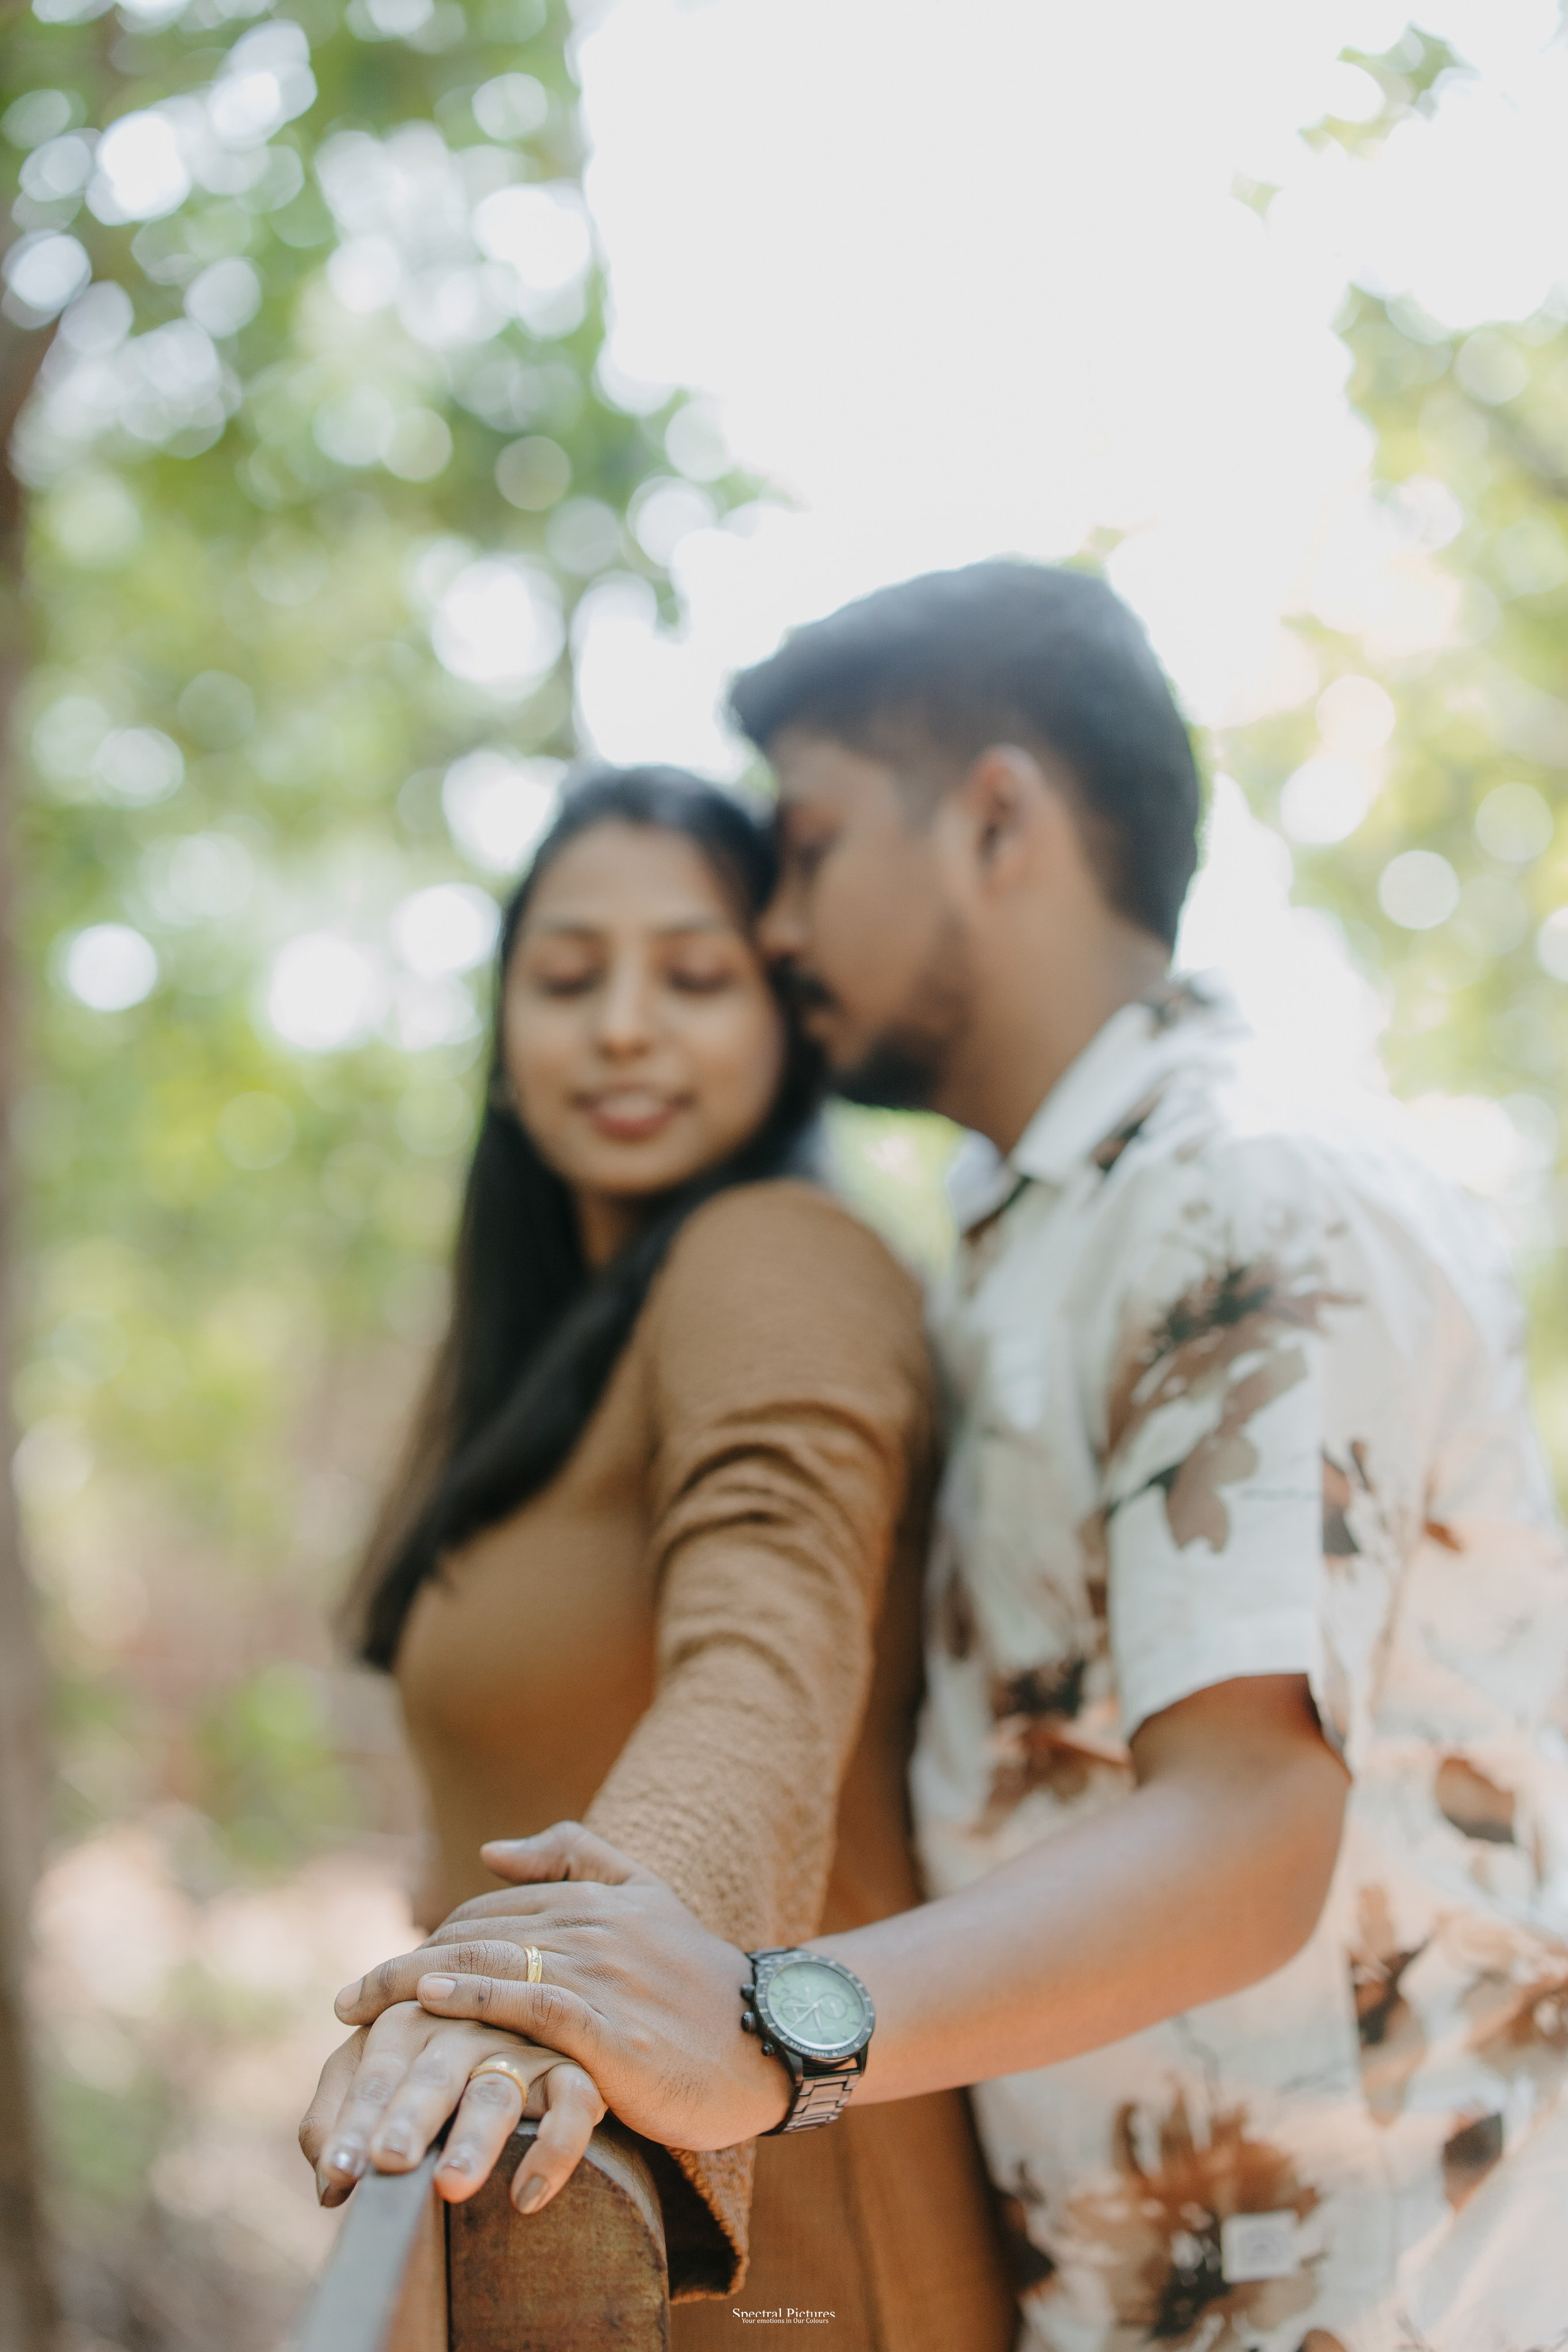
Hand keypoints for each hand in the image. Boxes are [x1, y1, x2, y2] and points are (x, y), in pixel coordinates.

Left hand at [299, 2000, 604, 2214]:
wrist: (526, 2008)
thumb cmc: (432, 2059)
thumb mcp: (383, 2067)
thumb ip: (340, 2111)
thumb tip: (327, 2182)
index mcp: (411, 2019)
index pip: (377, 2073)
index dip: (354, 2120)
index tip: (338, 2171)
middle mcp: (466, 2025)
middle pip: (433, 2073)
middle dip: (409, 2117)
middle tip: (388, 2161)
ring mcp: (522, 2046)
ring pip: (496, 2092)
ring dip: (474, 2137)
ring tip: (449, 2186)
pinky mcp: (574, 2069)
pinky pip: (574, 2105)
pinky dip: (555, 2146)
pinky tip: (526, 2197)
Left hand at [333, 1823, 790, 2152]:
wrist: (767, 2037)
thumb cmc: (699, 1978)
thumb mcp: (646, 1895)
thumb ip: (575, 1856)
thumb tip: (489, 1850)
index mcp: (591, 1899)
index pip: (485, 1914)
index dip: (426, 1944)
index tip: (378, 1980)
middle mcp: (589, 1928)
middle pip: (472, 1939)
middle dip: (400, 1970)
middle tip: (346, 2004)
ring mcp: (600, 1976)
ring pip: (489, 1967)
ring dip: (414, 1988)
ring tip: (358, 2015)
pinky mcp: (611, 2029)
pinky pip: (531, 2005)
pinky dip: (478, 1998)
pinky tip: (433, 2006)